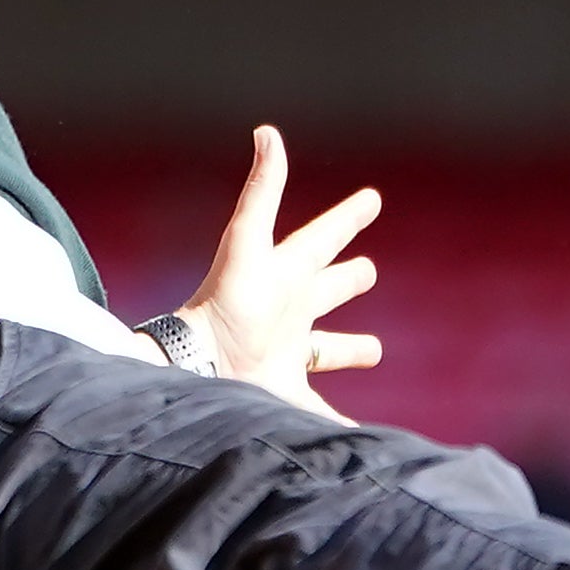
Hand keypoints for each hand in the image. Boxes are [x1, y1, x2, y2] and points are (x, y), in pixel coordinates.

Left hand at [175, 127, 384, 410]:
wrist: (197, 374)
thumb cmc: (223, 307)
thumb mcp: (246, 244)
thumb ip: (260, 192)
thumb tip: (267, 131)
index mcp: (284, 275)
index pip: (321, 239)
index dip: (346, 219)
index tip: (372, 199)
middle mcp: (287, 314)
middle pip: (323, 291)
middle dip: (345, 280)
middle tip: (368, 272)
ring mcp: (286, 355)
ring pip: (326, 350)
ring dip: (348, 348)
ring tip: (371, 349)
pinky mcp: (285, 395)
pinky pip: (321, 412)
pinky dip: (342, 425)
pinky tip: (357, 437)